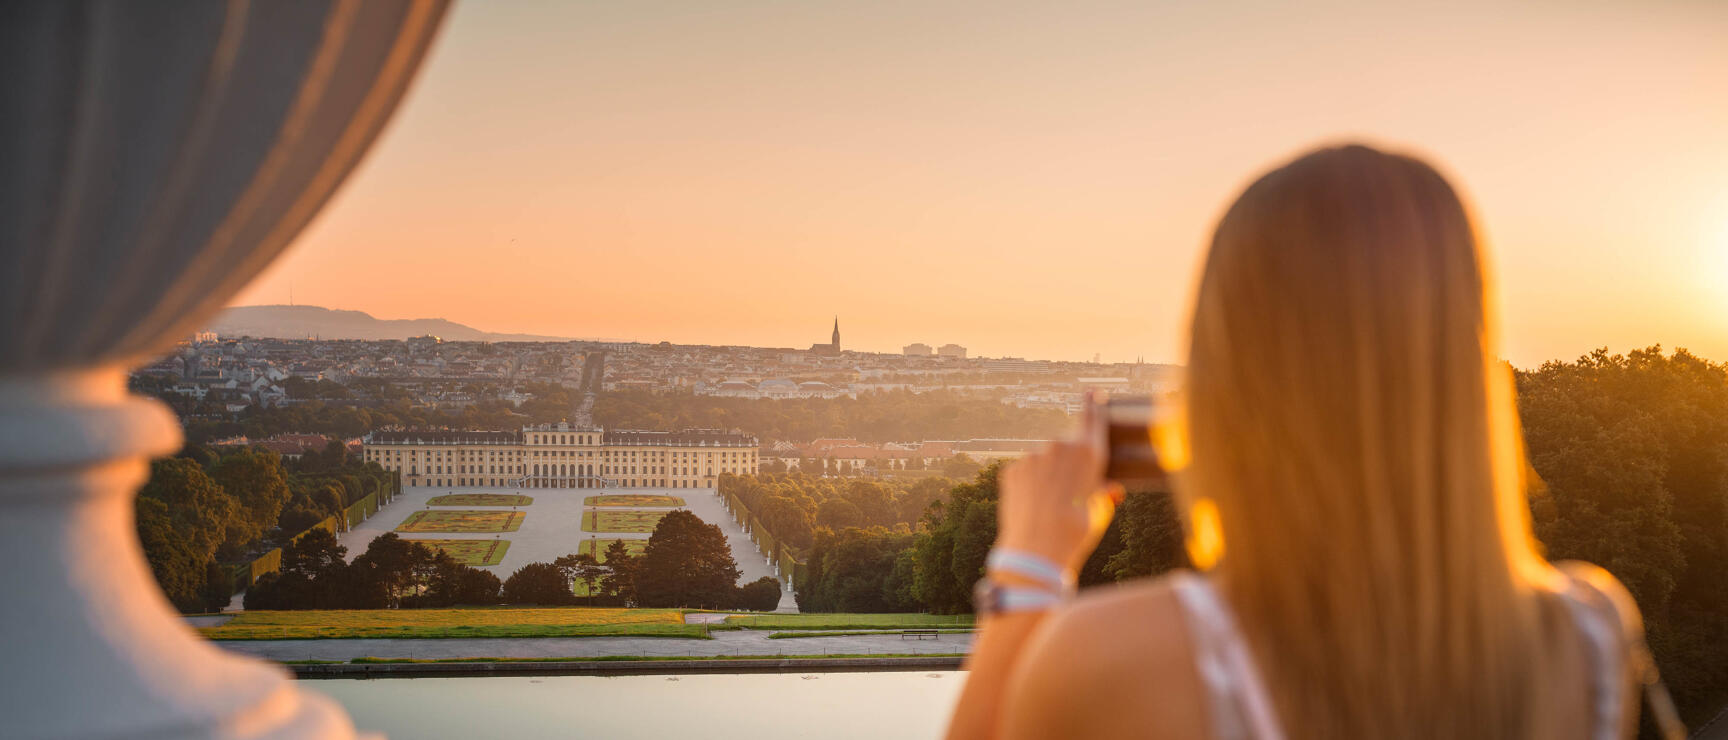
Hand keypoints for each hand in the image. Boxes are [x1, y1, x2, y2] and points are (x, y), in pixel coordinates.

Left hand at [996, 394, 1121, 572]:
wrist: (1035, 549)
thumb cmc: (1076, 530)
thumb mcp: (1100, 511)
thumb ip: (1104, 492)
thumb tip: (1110, 488)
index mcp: (1088, 451)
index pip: (1092, 418)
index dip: (1093, 405)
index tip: (1091, 393)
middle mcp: (1059, 446)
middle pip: (1068, 446)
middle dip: (1069, 463)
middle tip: (1070, 492)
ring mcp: (1033, 455)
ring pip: (1044, 461)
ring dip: (1048, 475)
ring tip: (1049, 505)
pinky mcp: (1012, 468)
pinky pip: (1025, 472)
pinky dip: (1030, 484)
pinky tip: (1032, 505)